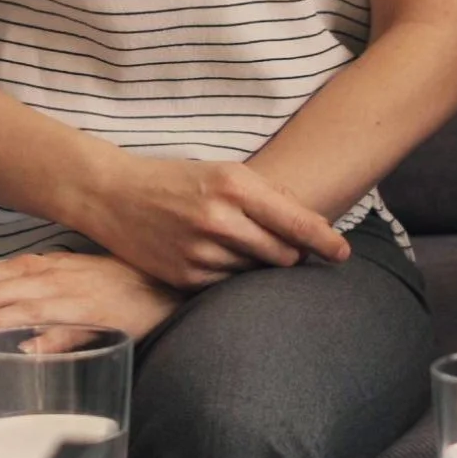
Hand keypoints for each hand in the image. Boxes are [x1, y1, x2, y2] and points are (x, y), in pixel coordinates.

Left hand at [0, 252, 181, 340]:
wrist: (176, 281)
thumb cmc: (124, 288)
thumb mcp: (74, 295)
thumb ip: (43, 317)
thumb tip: (16, 346)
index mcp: (38, 270)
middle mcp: (47, 276)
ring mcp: (70, 294)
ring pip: (12, 303)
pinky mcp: (98, 314)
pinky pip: (63, 326)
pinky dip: (34, 332)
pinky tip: (11, 343)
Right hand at [68, 154, 351, 289]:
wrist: (112, 195)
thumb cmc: (177, 179)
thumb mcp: (224, 172)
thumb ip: (268, 196)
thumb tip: (312, 224)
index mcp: (235, 186)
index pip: (296, 222)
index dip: (326, 241)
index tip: (343, 254)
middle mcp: (219, 219)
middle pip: (283, 255)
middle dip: (291, 254)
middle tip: (286, 248)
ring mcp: (200, 251)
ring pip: (256, 272)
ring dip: (258, 264)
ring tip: (237, 246)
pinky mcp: (184, 275)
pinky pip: (227, 285)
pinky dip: (230, 275)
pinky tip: (216, 258)